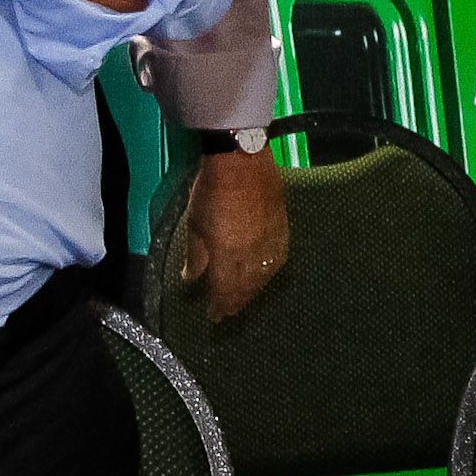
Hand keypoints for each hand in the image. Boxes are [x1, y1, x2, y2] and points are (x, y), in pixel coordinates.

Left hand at [176, 148, 290, 321]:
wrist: (243, 159)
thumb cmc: (211, 191)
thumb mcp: (194, 224)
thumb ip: (196, 256)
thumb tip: (192, 278)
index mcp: (229, 255)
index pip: (226, 290)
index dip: (220, 305)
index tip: (215, 316)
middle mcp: (253, 254)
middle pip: (247, 287)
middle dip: (237, 301)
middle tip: (229, 311)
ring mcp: (271, 241)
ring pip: (265, 275)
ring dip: (254, 289)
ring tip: (245, 296)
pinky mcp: (283, 227)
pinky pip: (278, 258)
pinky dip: (269, 271)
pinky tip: (265, 273)